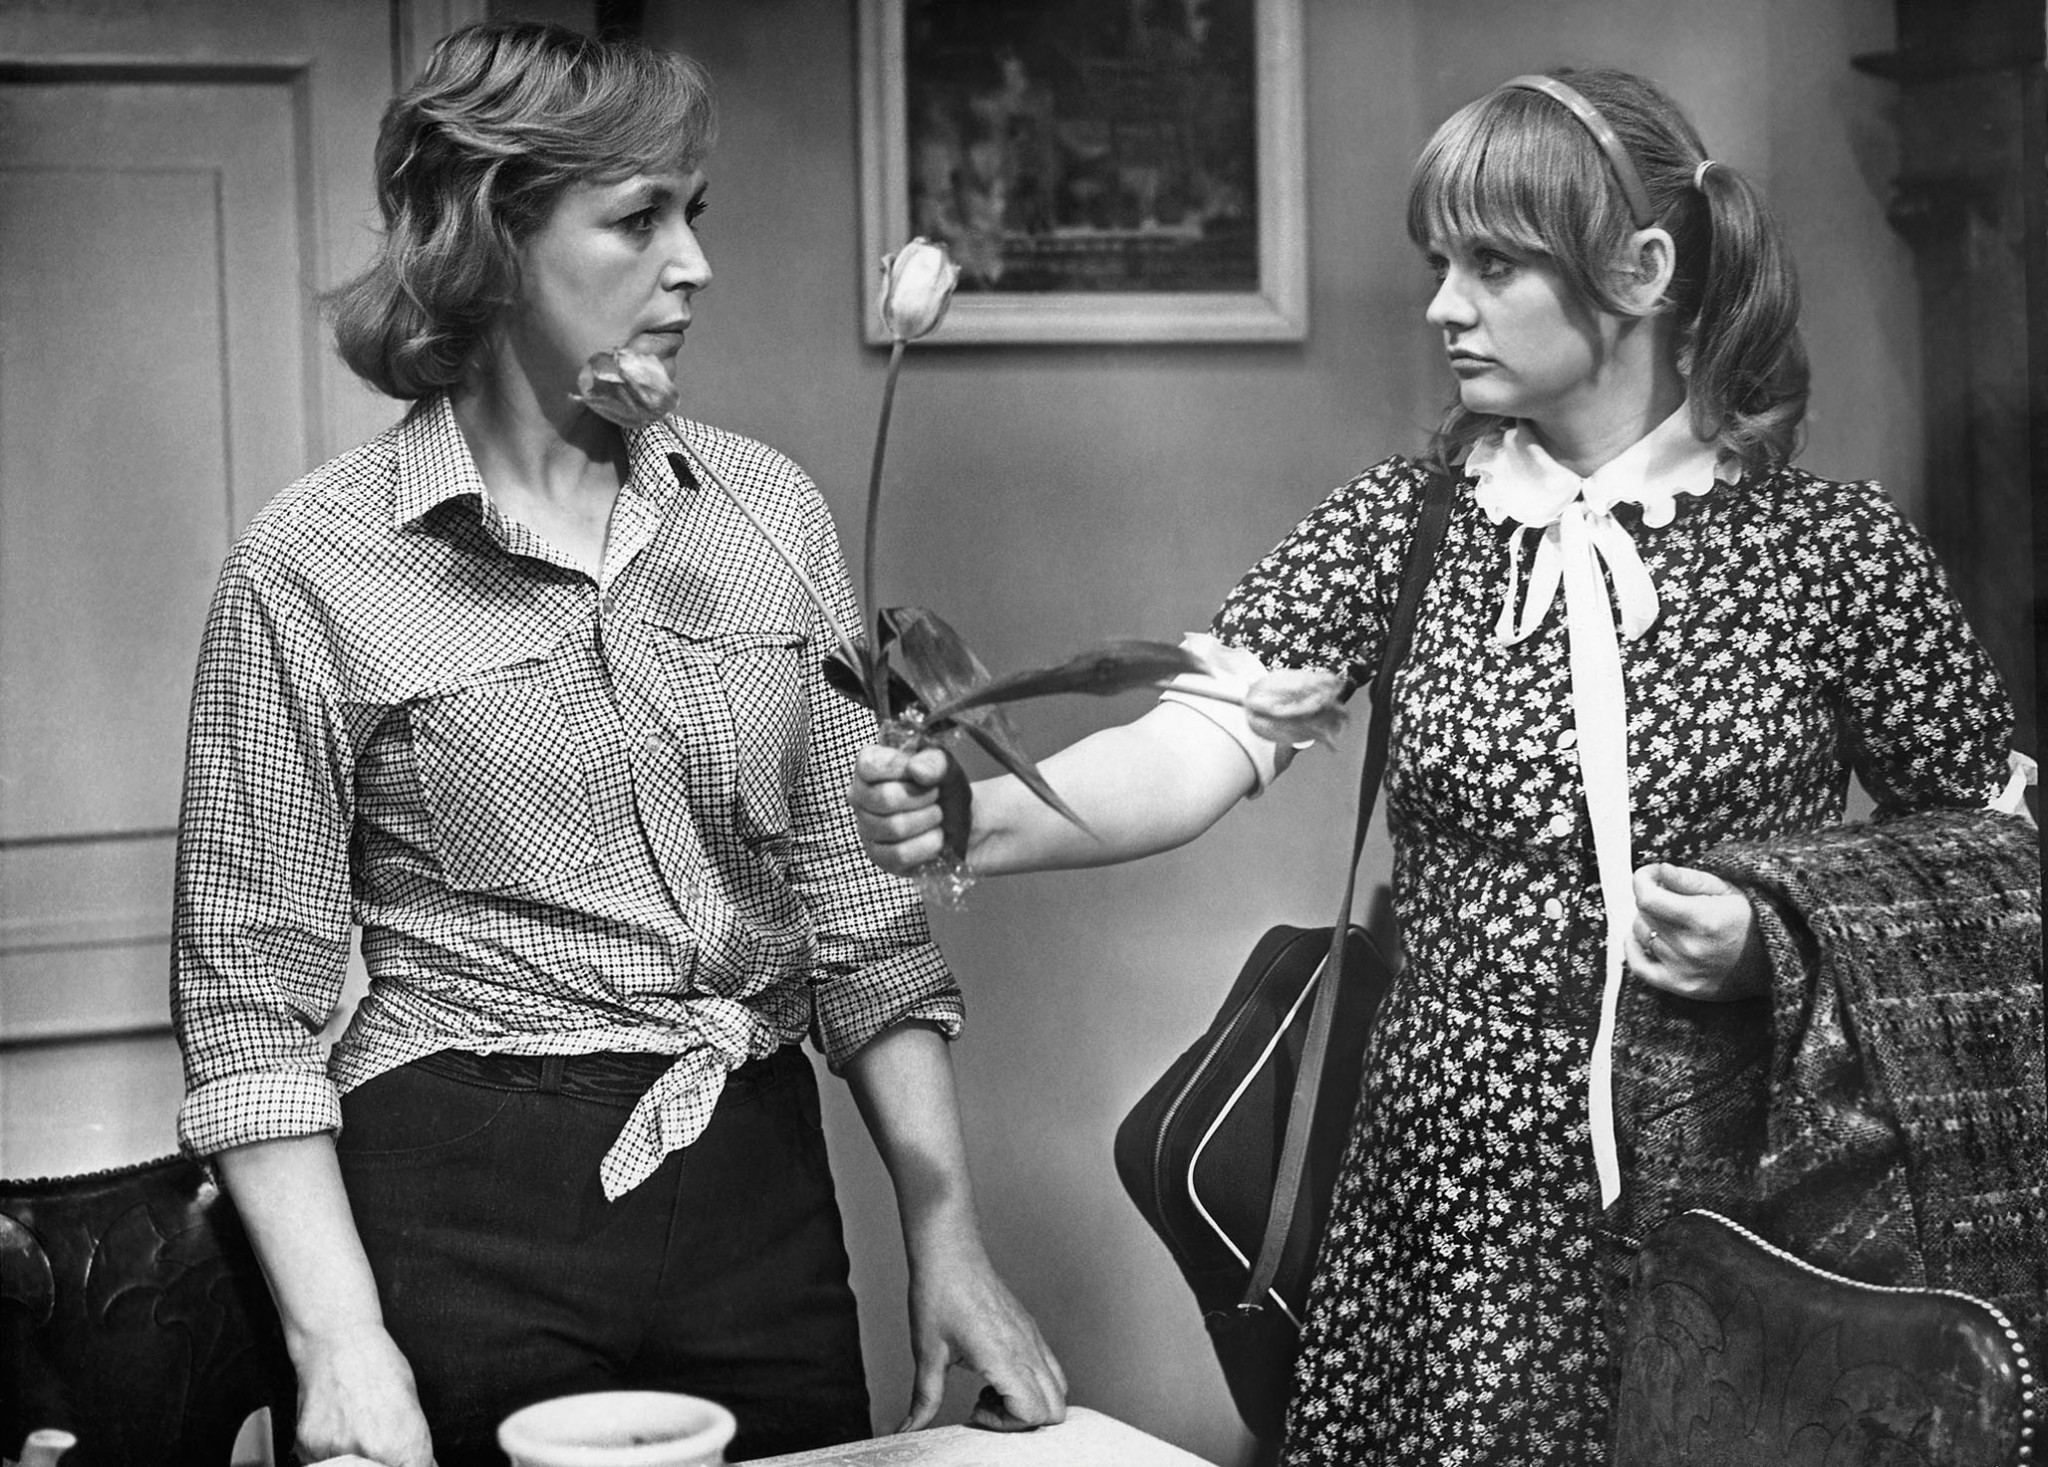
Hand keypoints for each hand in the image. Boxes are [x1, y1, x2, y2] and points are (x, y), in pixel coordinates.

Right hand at [290, 1323, 434, 1466]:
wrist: (339, 1341)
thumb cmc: (379, 1365)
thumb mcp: (411, 1404)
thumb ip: (414, 1444)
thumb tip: (422, 1465)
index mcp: (403, 1444)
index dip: (406, 1466)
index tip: (401, 1460)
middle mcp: (370, 1453)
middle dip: (379, 1464)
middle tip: (376, 1444)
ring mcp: (335, 1451)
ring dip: (352, 1461)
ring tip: (355, 1431)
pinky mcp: (307, 1446)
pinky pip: (318, 1462)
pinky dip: (327, 1452)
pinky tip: (336, 1428)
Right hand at [850, 742, 950, 873]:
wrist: (961, 819)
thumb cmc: (945, 787)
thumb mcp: (946, 766)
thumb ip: (934, 761)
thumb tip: (916, 770)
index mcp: (869, 766)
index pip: (869, 766)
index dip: (901, 769)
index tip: (921, 773)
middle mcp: (859, 796)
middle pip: (885, 798)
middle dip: (923, 797)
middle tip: (936, 796)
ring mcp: (865, 828)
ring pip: (895, 827)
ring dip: (929, 820)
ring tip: (936, 815)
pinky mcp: (878, 856)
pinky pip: (900, 854)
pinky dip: (928, 845)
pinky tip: (934, 836)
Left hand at [899, 1237, 1066, 1433]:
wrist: (951, 1253)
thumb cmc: (939, 1295)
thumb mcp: (927, 1354)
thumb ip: (924, 1399)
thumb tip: (908, 1428)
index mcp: (1003, 1357)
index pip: (1033, 1413)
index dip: (1006, 1425)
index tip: (976, 1411)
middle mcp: (1027, 1349)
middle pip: (1056, 1409)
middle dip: (1024, 1421)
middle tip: (987, 1407)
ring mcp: (1033, 1338)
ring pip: (1060, 1389)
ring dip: (1031, 1401)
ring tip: (993, 1391)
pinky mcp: (1031, 1329)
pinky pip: (1051, 1368)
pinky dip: (1033, 1383)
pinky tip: (997, 1372)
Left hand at [1627, 862, 1766, 1000]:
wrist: (1774, 962)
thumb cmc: (1752, 920)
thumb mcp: (1728, 890)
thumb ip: (1689, 879)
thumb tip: (1659, 870)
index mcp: (1703, 919)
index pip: (1648, 898)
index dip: (1643, 880)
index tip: (1650, 874)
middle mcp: (1690, 947)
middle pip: (1644, 914)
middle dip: (1651, 899)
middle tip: (1668, 896)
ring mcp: (1683, 970)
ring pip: (1641, 935)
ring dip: (1648, 922)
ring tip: (1667, 917)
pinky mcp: (1681, 987)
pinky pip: (1640, 968)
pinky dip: (1633, 950)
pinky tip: (1640, 937)